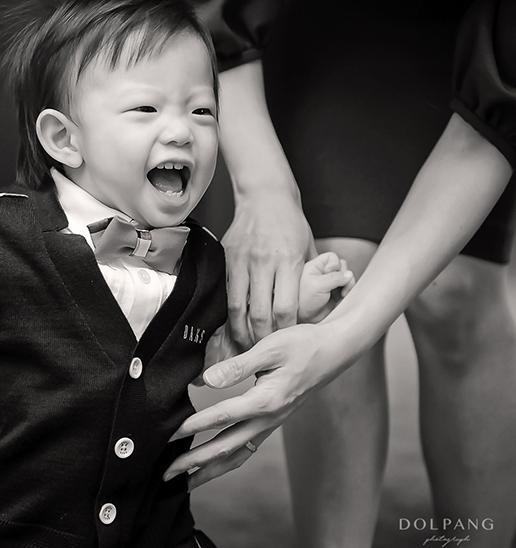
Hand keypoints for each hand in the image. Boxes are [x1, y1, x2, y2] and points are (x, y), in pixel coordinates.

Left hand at [164, 321, 354, 488]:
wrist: (332, 353)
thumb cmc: (302, 346)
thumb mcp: (270, 348)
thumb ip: (238, 366)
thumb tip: (208, 380)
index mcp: (266, 401)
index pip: (222, 417)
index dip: (193, 426)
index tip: (169, 434)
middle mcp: (267, 419)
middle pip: (225, 447)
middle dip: (194, 461)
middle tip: (166, 472)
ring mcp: (270, 425)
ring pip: (236, 456)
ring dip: (209, 470)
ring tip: (184, 483)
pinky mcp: (270, 425)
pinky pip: (245, 451)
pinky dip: (225, 463)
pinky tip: (211, 468)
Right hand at [222, 189, 314, 349]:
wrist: (265, 195)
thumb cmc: (291, 223)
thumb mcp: (310, 248)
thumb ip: (313, 278)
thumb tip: (320, 305)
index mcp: (289, 262)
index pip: (286, 308)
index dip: (285, 331)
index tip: (286, 343)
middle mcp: (264, 263)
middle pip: (260, 313)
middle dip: (261, 338)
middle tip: (264, 352)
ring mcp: (242, 261)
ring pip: (238, 307)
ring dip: (240, 331)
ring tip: (245, 344)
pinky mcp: (227, 259)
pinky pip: (226, 294)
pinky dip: (230, 313)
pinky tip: (233, 324)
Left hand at [297, 252, 354, 322]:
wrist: (305, 321)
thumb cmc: (304, 302)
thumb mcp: (317, 285)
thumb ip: (334, 277)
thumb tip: (350, 274)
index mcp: (315, 267)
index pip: (332, 257)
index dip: (335, 264)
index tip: (330, 274)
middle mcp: (323, 274)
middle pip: (343, 266)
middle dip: (344, 275)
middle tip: (339, 286)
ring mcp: (331, 284)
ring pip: (348, 277)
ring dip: (348, 284)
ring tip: (342, 293)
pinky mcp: (337, 294)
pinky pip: (349, 288)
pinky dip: (350, 291)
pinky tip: (343, 298)